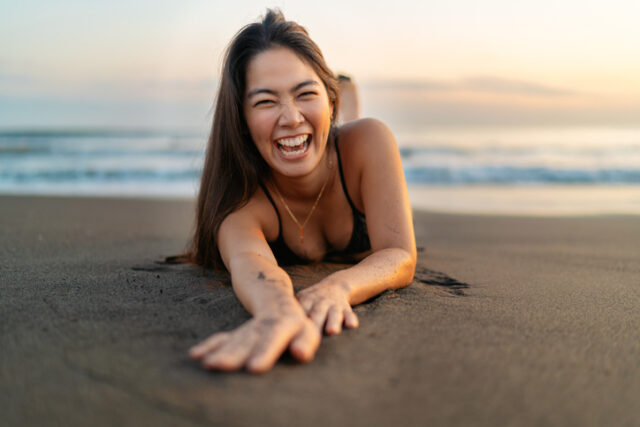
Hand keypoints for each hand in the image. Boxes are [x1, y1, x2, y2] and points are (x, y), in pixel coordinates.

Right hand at [189, 307, 319, 373]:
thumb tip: (301, 354)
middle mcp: (267, 324)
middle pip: (251, 340)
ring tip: (209, 365)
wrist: (273, 295)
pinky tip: (196, 355)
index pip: (276, 337)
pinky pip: (224, 340)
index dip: (267, 351)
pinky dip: (211, 347)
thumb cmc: (296, 323)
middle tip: (226, 367)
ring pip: (236, 341)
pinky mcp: (240, 334)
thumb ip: (304, 343)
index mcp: (285, 323)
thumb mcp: (306, 331)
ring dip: (221, 353)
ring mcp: (251, 329)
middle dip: (238, 354)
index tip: (259, 366)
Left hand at [296, 281, 358, 334]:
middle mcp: (320, 302)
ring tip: (332, 331)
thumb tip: (275, 329)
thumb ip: (293, 310)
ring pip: (333, 313)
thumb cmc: (313, 299)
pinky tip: (352, 325)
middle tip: (311, 338)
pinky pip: (349, 313)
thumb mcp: (301, 300)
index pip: (301, 310)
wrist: (336, 285)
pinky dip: (351, 319)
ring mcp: (333, 305)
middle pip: (317, 313)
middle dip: (315, 324)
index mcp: (307, 300)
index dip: (299, 319)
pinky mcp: (345, 308)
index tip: (293, 331)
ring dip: (333, 321)